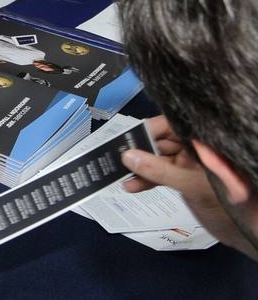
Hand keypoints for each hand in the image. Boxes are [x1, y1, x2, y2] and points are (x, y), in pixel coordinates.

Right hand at [122, 116, 255, 259]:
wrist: (242, 234)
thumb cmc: (226, 203)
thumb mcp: (191, 185)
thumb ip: (159, 171)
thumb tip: (127, 156)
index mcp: (204, 142)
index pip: (174, 124)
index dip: (150, 127)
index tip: (128, 136)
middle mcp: (196, 149)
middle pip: (161, 141)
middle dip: (139, 149)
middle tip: (115, 156)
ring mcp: (189, 164)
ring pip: (158, 159)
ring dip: (139, 167)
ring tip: (118, 173)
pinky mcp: (183, 179)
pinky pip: (160, 175)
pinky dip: (146, 180)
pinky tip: (131, 187)